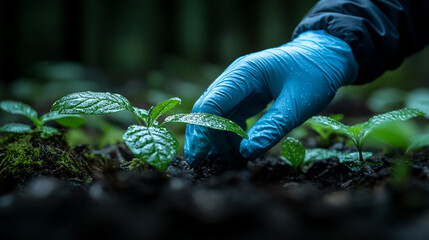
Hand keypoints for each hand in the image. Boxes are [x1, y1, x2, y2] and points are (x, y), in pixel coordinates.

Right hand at [185, 30, 357, 163]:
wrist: (326, 57)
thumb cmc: (315, 75)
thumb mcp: (298, 103)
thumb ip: (273, 127)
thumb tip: (246, 152)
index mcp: (244, 73)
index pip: (212, 103)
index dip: (202, 131)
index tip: (198, 157)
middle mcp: (235, 78)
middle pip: (207, 110)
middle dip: (204, 138)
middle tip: (206, 166)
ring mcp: (238, 86)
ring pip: (217, 116)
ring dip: (219, 140)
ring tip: (230, 162)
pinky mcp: (245, 95)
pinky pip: (230, 117)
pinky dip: (231, 135)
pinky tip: (239, 152)